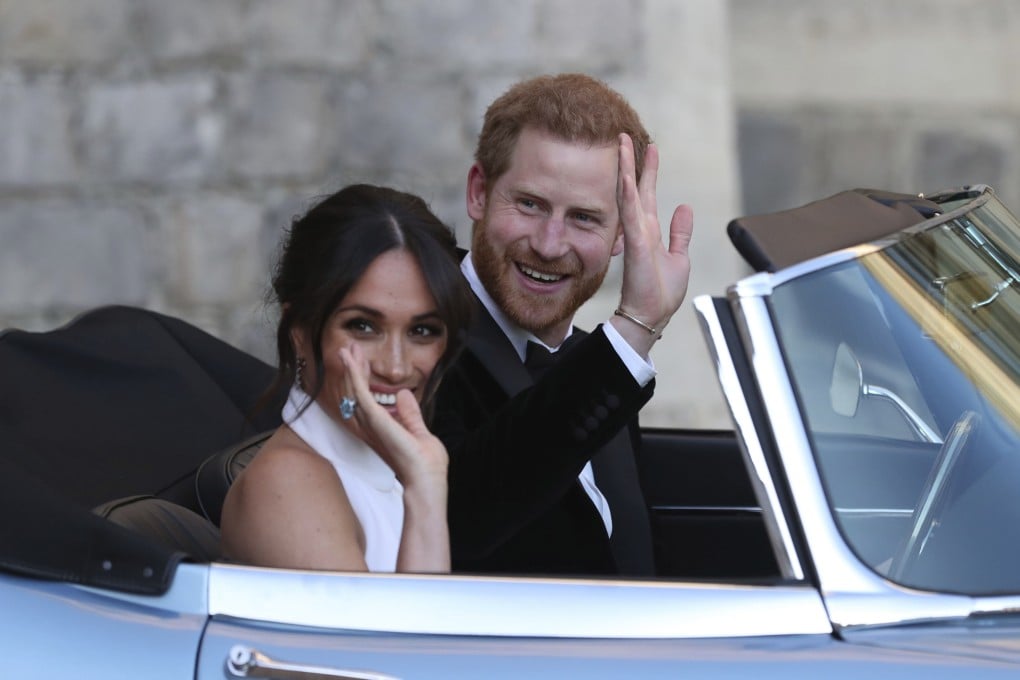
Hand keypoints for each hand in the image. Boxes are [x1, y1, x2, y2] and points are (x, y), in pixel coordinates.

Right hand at [338, 345, 447, 486]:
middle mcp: (370, 427)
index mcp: (379, 430)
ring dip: (350, 368)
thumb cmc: (425, 465)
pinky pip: (360, 393)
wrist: (426, 480)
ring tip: (348, 348)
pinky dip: (354, 374)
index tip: (363, 360)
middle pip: (355, 393)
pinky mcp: (375, 420)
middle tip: (350, 348)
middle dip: (352, 369)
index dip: (363, 378)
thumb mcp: (418, 431)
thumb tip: (404, 394)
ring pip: (353, 390)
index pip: (366, 399)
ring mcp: (371, 424)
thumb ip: (409, 414)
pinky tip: (351, 360)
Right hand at [611, 133, 694, 356]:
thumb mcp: (679, 257)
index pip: (647, 194)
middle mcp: (640, 229)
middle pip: (635, 187)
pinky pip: (630, 214)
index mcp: (650, 232)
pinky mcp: (636, 245)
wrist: (650, 315)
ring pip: (628, 194)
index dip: (648, 170)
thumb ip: (680, 233)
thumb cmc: (662, 293)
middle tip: (625, 136)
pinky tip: (626, 176)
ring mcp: (636, 235)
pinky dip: (628, 194)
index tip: (649, 148)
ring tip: (622, 145)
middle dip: (632, 161)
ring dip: (625, 169)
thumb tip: (685, 208)